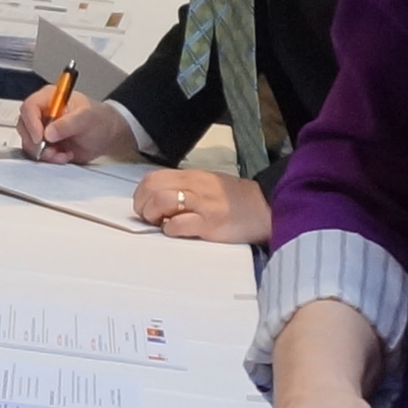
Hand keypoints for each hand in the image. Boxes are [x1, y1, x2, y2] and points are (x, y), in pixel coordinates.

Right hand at [19, 88, 148, 164]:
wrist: (106, 136)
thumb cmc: (99, 120)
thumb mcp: (87, 118)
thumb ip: (68, 123)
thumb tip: (49, 132)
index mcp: (50, 98)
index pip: (29, 107)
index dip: (31, 123)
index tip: (40, 137)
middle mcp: (42, 113)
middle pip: (24, 126)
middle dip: (36, 143)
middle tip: (52, 150)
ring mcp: (42, 130)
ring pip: (29, 143)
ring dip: (44, 153)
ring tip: (63, 154)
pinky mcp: (45, 145)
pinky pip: (37, 154)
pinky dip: (49, 159)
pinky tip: (64, 156)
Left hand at [140, 168, 270, 241]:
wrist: (266, 208)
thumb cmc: (236, 199)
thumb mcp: (207, 185)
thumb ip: (185, 188)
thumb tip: (159, 200)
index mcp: (192, 176)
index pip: (153, 178)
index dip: (142, 194)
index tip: (145, 207)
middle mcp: (194, 186)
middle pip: (152, 188)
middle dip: (143, 205)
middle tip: (150, 218)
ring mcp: (201, 204)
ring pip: (161, 201)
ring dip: (154, 216)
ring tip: (161, 224)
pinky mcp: (209, 222)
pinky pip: (179, 224)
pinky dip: (171, 230)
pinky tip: (177, 232)